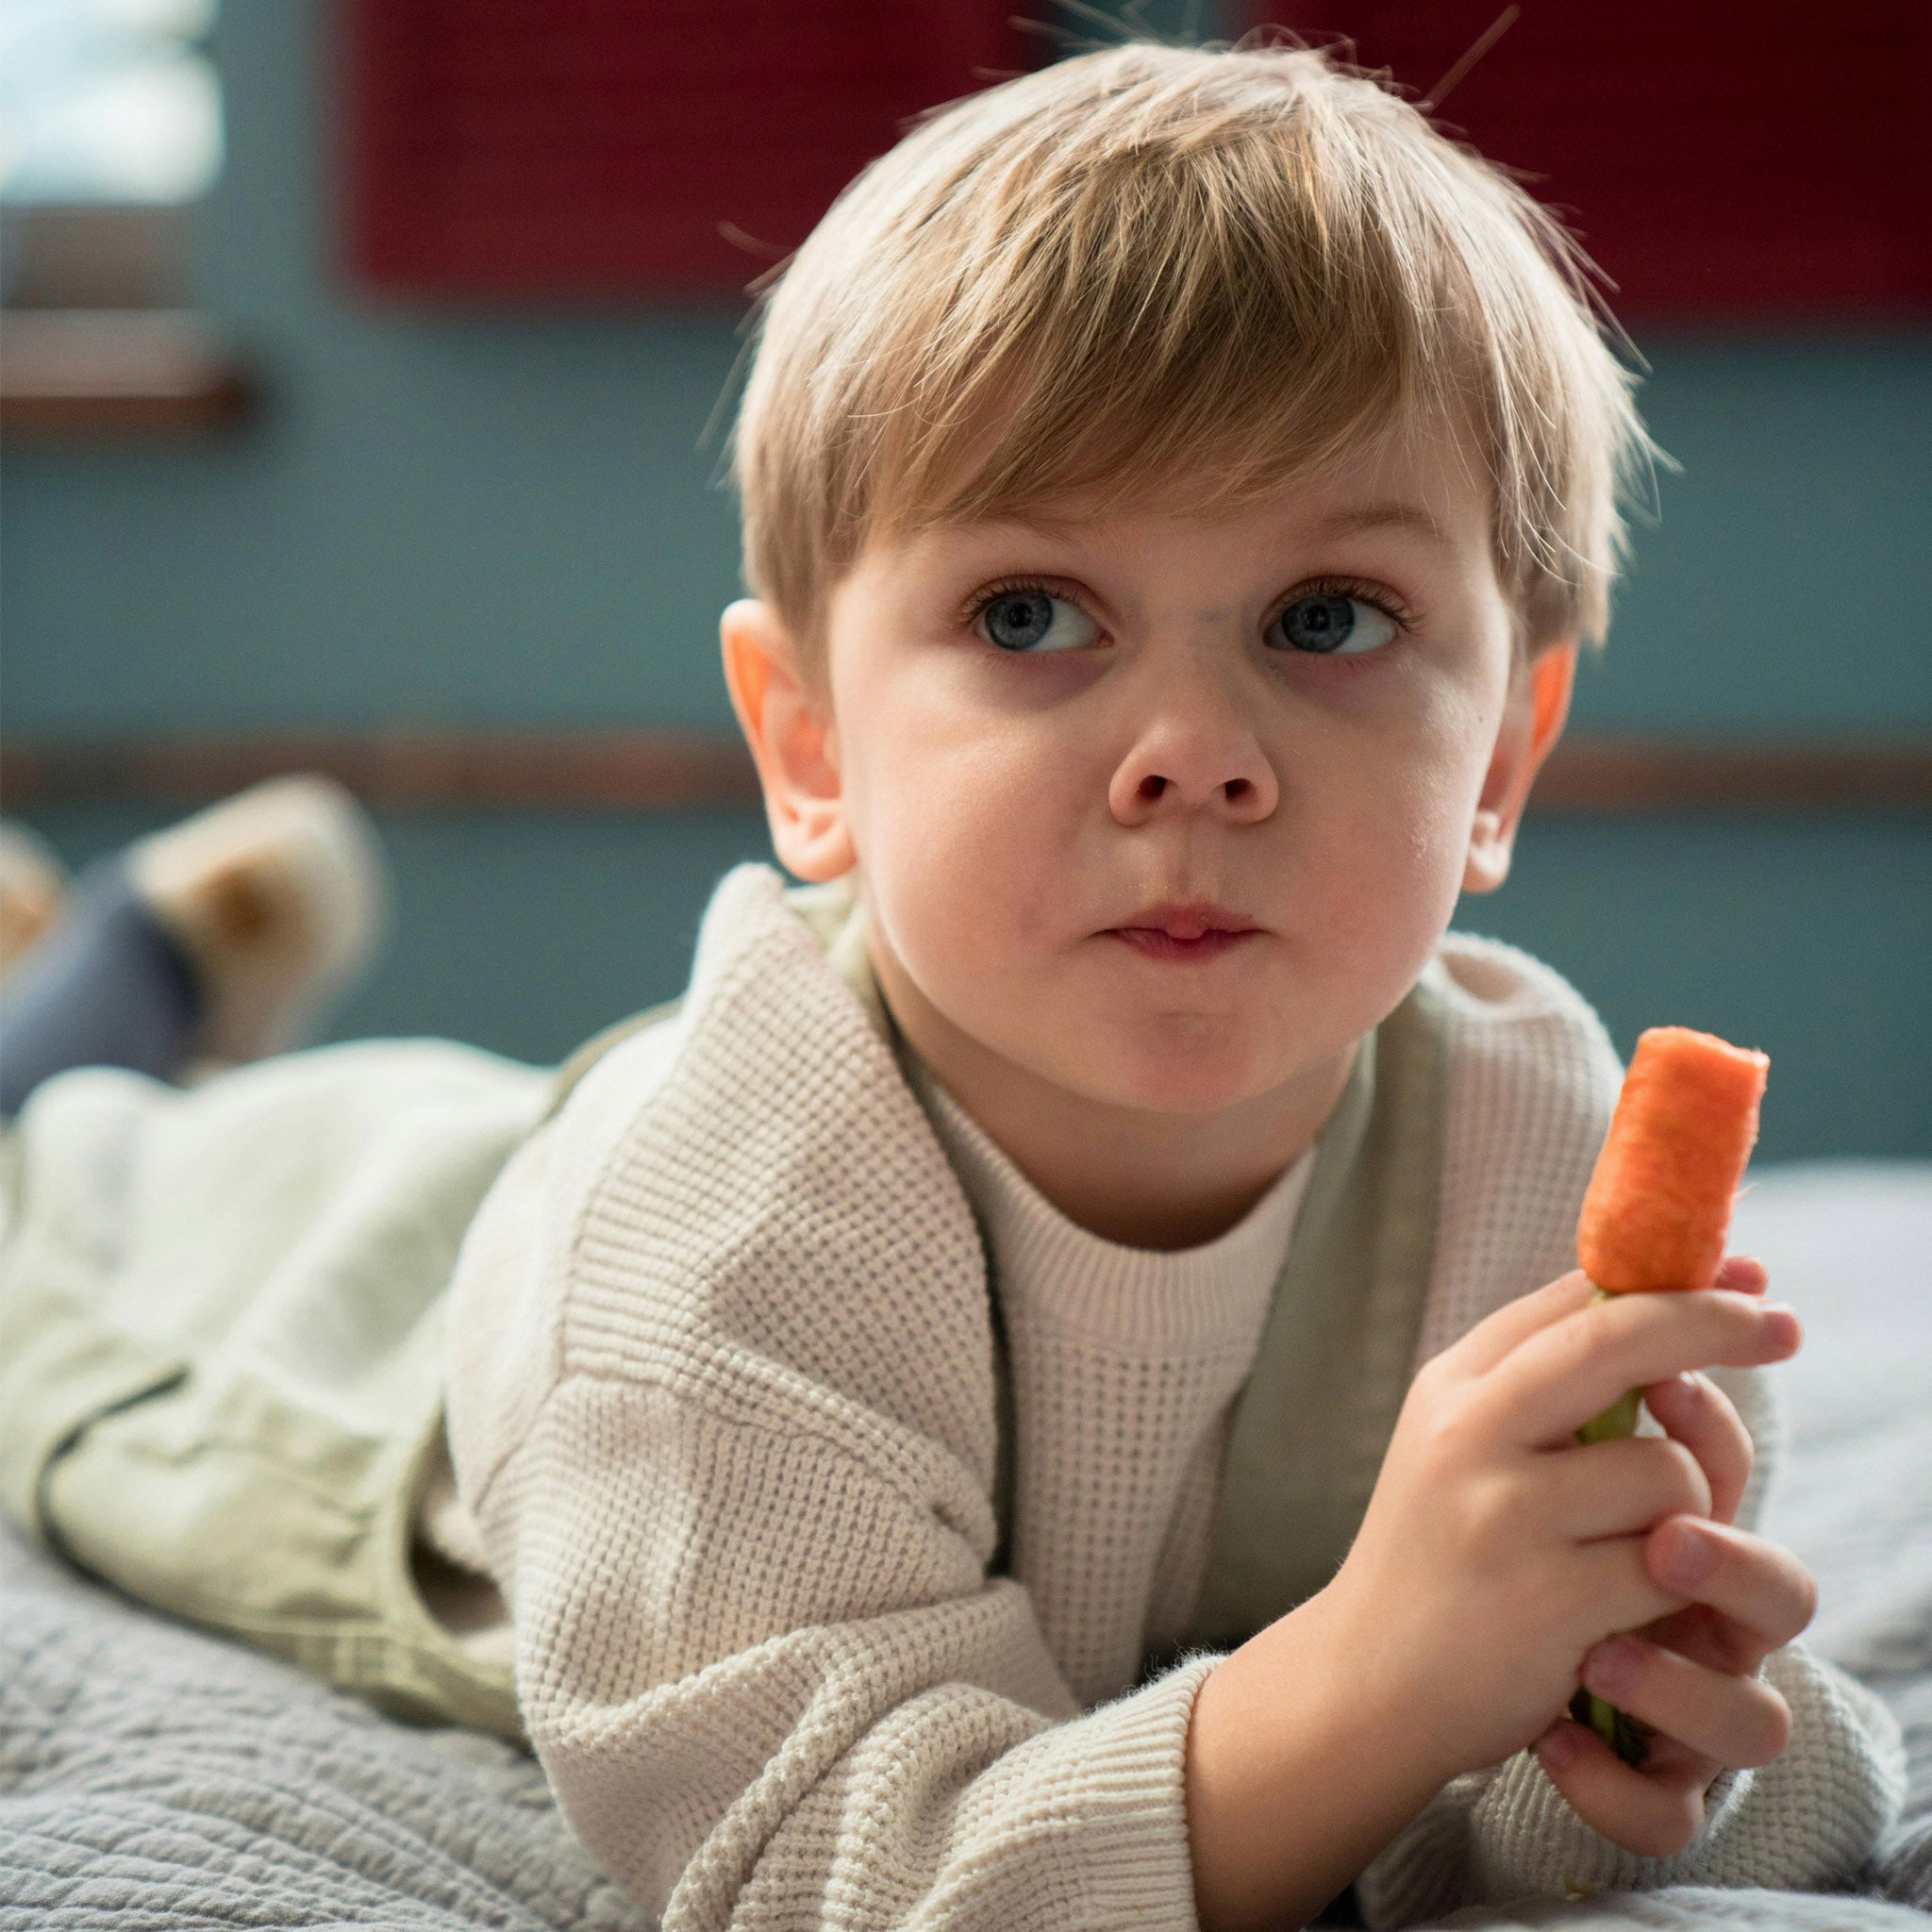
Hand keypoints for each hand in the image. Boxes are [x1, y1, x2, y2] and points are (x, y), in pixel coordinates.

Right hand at [1320, 1257, 1802, 1796]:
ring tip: (1634, 1547)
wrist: (1369, 1680)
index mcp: (1453, 1384)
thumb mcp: (1463, 1441)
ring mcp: (1503, 1514)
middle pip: (1619, 1341)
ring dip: (1683, 1508)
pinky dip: (1669, 1586)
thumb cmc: (1443, 1551)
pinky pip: (1667, 1565)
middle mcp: (1468, 1433)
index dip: (1671, 1279)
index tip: (1746, 1272)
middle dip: (1714, 1324)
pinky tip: (1621, 1608)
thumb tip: (1659, 1297)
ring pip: (1663, 1468)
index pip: (1573, 1301)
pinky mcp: (1544, 1600)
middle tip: (1783, 1326)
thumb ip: (1540, 1375)